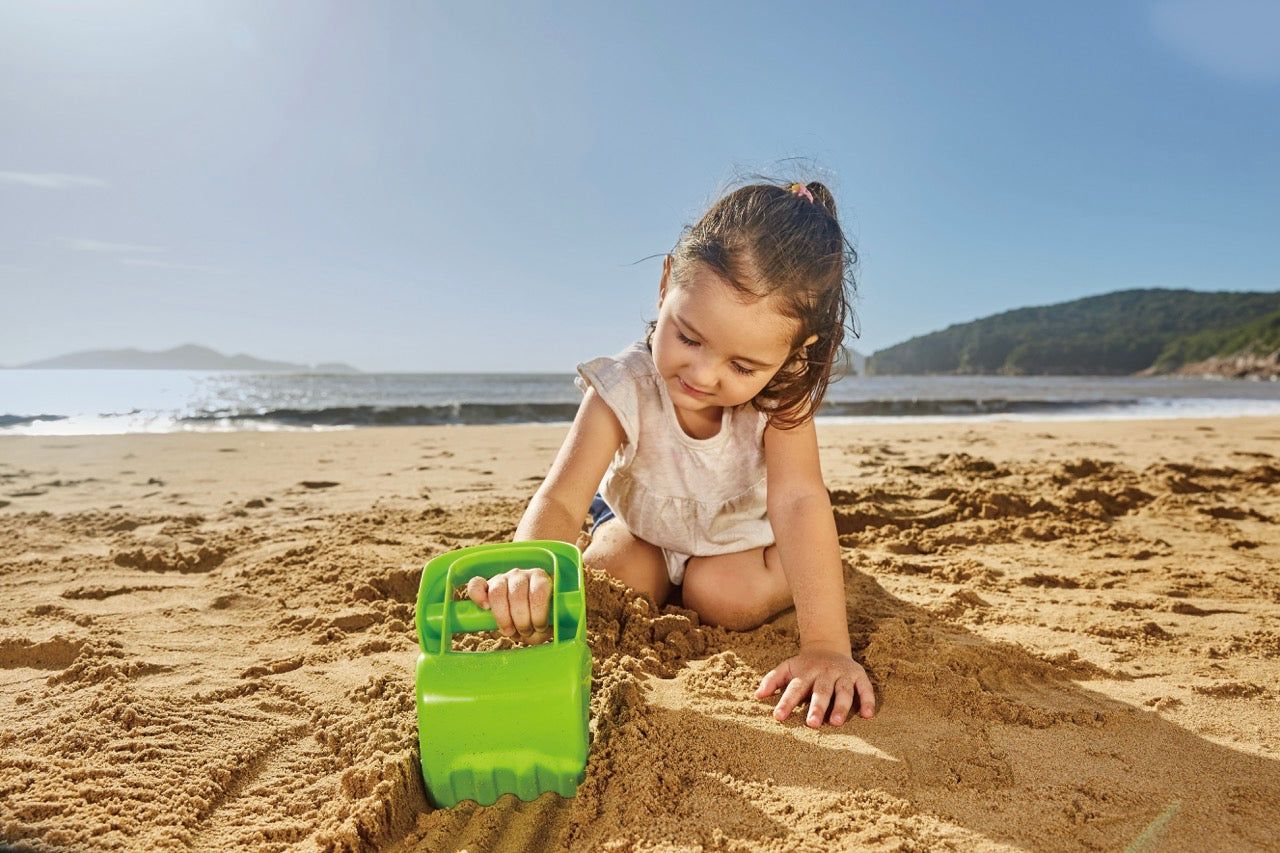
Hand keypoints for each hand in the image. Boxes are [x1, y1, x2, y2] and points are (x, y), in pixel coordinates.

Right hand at [465, 569, 552, 644]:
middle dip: (522, 620)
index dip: (539, 612)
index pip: (539, 591)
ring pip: (498, 592)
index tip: (539, 626)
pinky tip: (485, 607)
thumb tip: (534, 631)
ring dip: (503, 617)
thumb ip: (542, 628)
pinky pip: (476, 584)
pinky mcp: (486, 585)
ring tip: (510, 631)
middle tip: (525, 631)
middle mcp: (520, 575)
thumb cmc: (538, 620)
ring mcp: (502, 578)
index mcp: (540, 579)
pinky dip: (478, 596)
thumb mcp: (545, 626)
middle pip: (517, 595)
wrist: (527, 618)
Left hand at [755, 649, 875, 727]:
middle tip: (813, 724)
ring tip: (836, 722)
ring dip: (841, 706)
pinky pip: (865, 688)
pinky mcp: (859, 675)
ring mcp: (843, 674)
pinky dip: (868, 700)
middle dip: (817, 707)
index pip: (794, 689)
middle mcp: (825, 673)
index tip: (778, 717)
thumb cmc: (804, 666)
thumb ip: (772, 680)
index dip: (786, 702)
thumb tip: (757, 695)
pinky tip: (868, 715)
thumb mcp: (787, 668)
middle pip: (821, 691)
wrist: (828, 646)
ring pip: (843, 691)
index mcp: (805, 673)